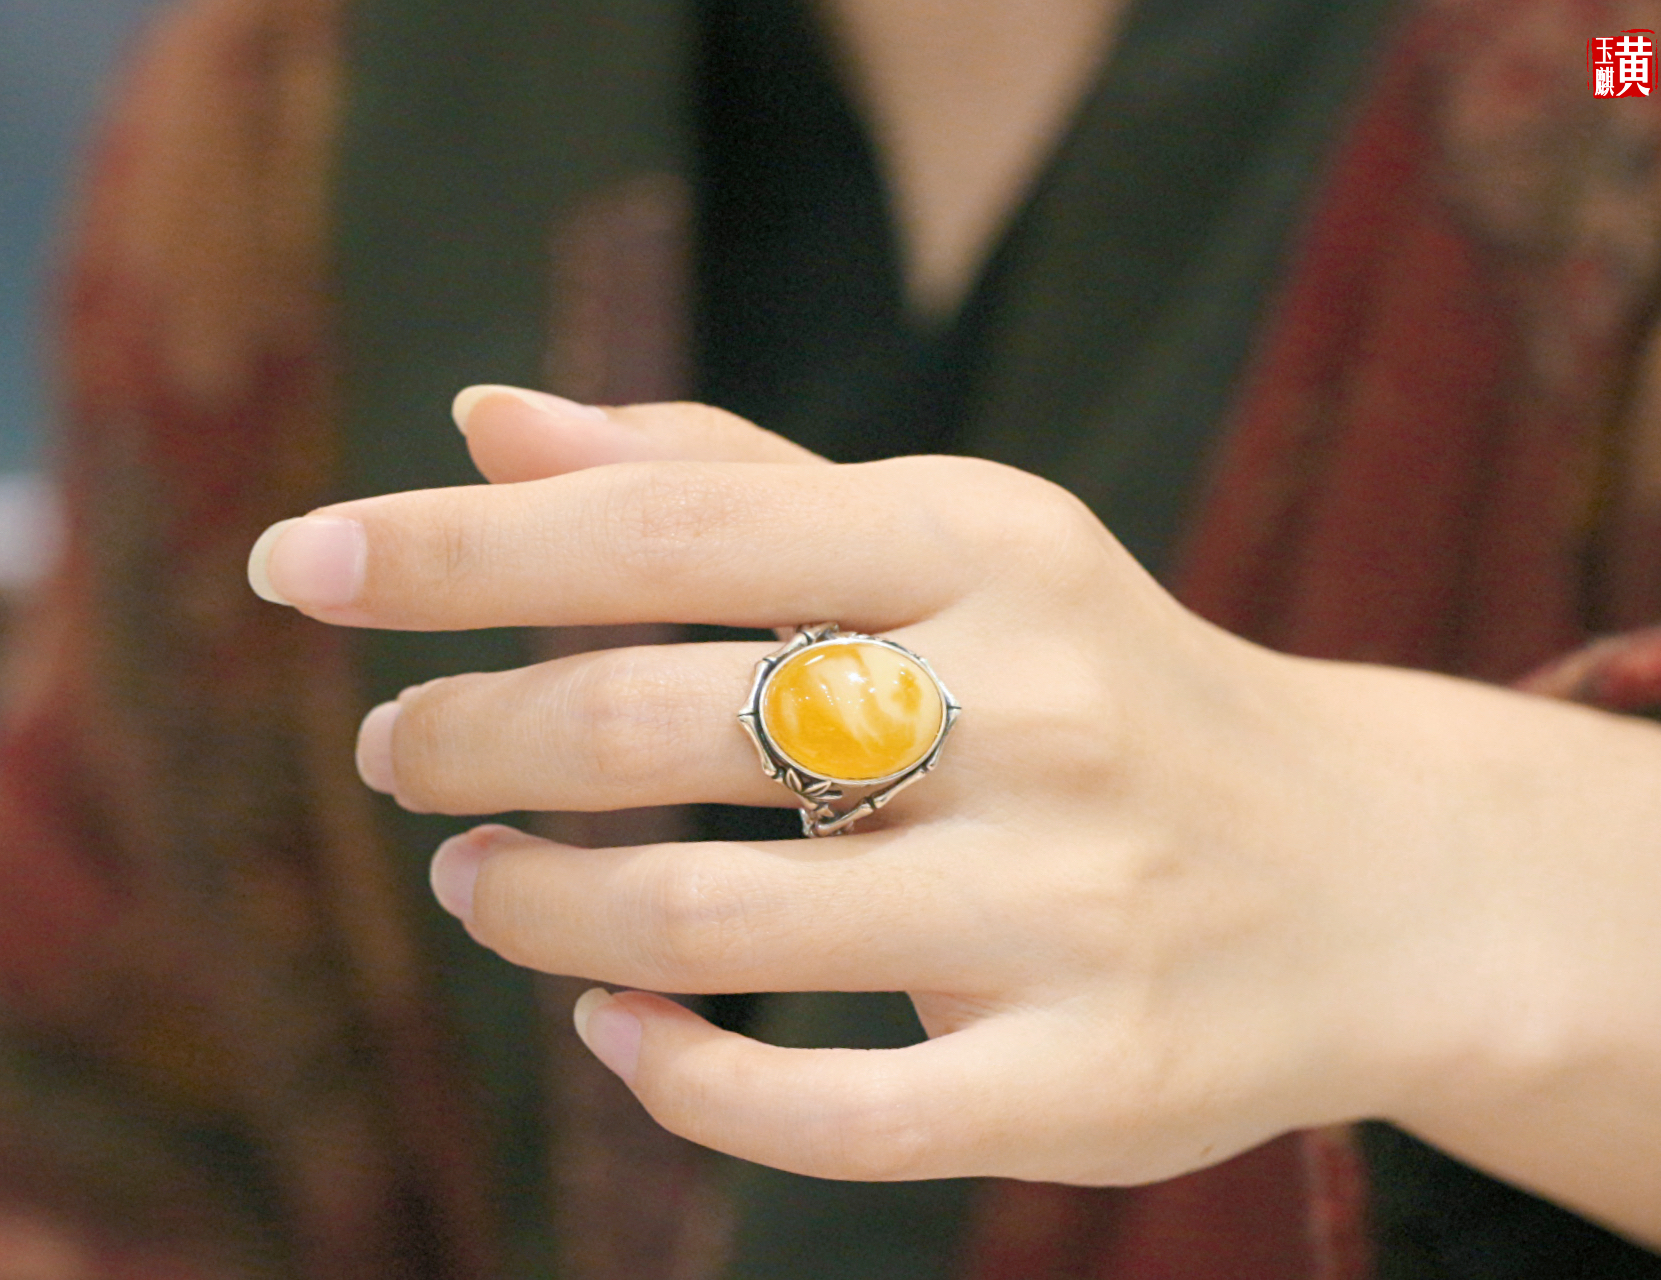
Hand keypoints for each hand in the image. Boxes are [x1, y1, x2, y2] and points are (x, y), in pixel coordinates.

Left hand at [248, 388, 1660, 1251]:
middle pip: (658, 716)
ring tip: (477, 878)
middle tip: (397, 752)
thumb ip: (721, 477)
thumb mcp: (946, 543)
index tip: (297, 566)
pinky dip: (673, 1075)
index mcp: (987, 543)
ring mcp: (1067, 905)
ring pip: (705, 921)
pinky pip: (825, 1112)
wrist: (1362, 877)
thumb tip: (492, 421)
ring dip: (536, 902)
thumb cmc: (1096, 687)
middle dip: (471, 733)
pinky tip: (610, 1029)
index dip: (458, 548)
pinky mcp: (1082, 1078)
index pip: (669, 520)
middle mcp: (1036, 707)